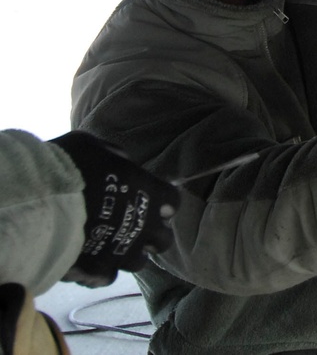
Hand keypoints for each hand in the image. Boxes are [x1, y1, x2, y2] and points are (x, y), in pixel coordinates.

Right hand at [49, 131, 179, 287]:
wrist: (36, 204)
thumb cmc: (67, 167)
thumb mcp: (94, 146)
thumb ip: (116, 158)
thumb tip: (123, 162)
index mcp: (148, 193)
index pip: (172, 202)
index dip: (162, 203)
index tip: (152, 202)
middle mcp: (142, 226)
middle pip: (163, 239)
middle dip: (152, 235)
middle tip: (134, 228)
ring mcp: (122, 253)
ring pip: (138, 262)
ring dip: (127, 254)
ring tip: (109, 247)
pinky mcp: (98, 272)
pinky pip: (108, 277)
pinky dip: (100, 271)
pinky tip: (88, 262)